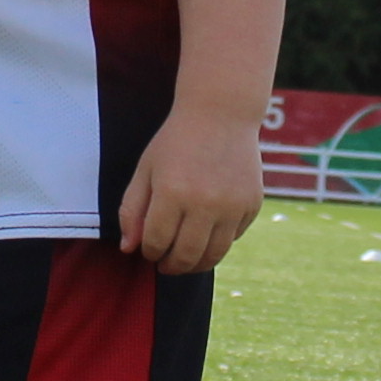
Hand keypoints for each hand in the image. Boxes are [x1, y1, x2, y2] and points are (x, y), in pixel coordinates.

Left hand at [114, 107, 264, 275]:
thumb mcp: (146, 169)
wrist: (222, 113)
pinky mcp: (251, 204)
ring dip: (196, 265)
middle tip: (165, 265)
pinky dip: (218, 243)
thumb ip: (132, 210)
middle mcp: (205, 202)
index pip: (157, 242)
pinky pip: (233, 238)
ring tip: (185, 261)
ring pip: (213, 255)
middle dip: (171, 266)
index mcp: (173, 191)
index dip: (149, 252)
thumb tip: (129, 249)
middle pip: (186, 255)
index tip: (148, 250)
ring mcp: (232, 205)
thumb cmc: (177, 141)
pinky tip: (207, 235)